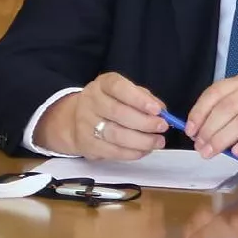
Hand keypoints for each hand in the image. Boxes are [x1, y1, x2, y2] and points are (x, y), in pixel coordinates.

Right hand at [33, 72, 167, 159]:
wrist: (75, 120)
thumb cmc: (109, 104)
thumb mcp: (124, 93)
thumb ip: (144, 98)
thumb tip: (162, 110)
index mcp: (102, 85)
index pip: (118, 87)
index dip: (138, 99)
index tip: (157, 110)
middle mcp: (90, 101)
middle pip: (118, 113)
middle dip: (145, 122)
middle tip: (162, 127)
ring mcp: (85, 123)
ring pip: (116, 135)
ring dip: (142, 141)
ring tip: (157, 142)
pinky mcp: (86, 144)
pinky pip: (113, 151)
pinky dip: (133, 153)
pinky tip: (144, 150)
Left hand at [185, 74, 237, 161]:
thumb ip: (224, 111)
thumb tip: (196, 131)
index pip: (217, 91)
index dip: (200, 111)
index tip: (190, 130)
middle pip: (228, 107)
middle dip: (209, 129)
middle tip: (199, 147)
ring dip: (222, 139)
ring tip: (210, 152)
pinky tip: (235, 152)